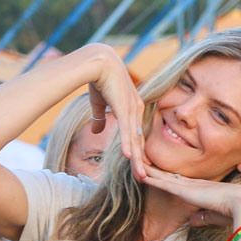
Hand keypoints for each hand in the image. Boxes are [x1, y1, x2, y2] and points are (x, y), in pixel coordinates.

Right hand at [82, 44, 148, 180]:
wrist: (97, 61)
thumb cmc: (98, 79)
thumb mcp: (99, 104)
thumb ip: (100, 119)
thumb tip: (95, 131)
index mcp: (133, 110)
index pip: (136, 136)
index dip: (138, 153)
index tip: (139, 169)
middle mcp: (136, 110)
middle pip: (139, 141)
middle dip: (142, 162)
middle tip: (144, 179)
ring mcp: (131, 109)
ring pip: (135, 139)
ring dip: (138, 159)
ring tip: (141, 176)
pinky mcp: (124, 106)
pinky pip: (126, 129)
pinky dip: (128, 143)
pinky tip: (130, 157)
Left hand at [143, 165, 240, 227]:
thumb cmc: (235, 213)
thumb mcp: (214, 216)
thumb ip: (203, 218)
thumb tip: (192, 221)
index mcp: (202, 189)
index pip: (180, 183)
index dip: (168, 178)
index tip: (158, 174)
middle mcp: (194, 184)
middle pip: (169, 176)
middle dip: (155, 171)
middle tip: (141, 163)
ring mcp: (189, 186)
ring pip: (163, 177)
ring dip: (150, 172)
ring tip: (135, 165)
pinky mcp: (185, 191)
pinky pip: (164, 183)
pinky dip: (152, 179)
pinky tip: (141, 175)